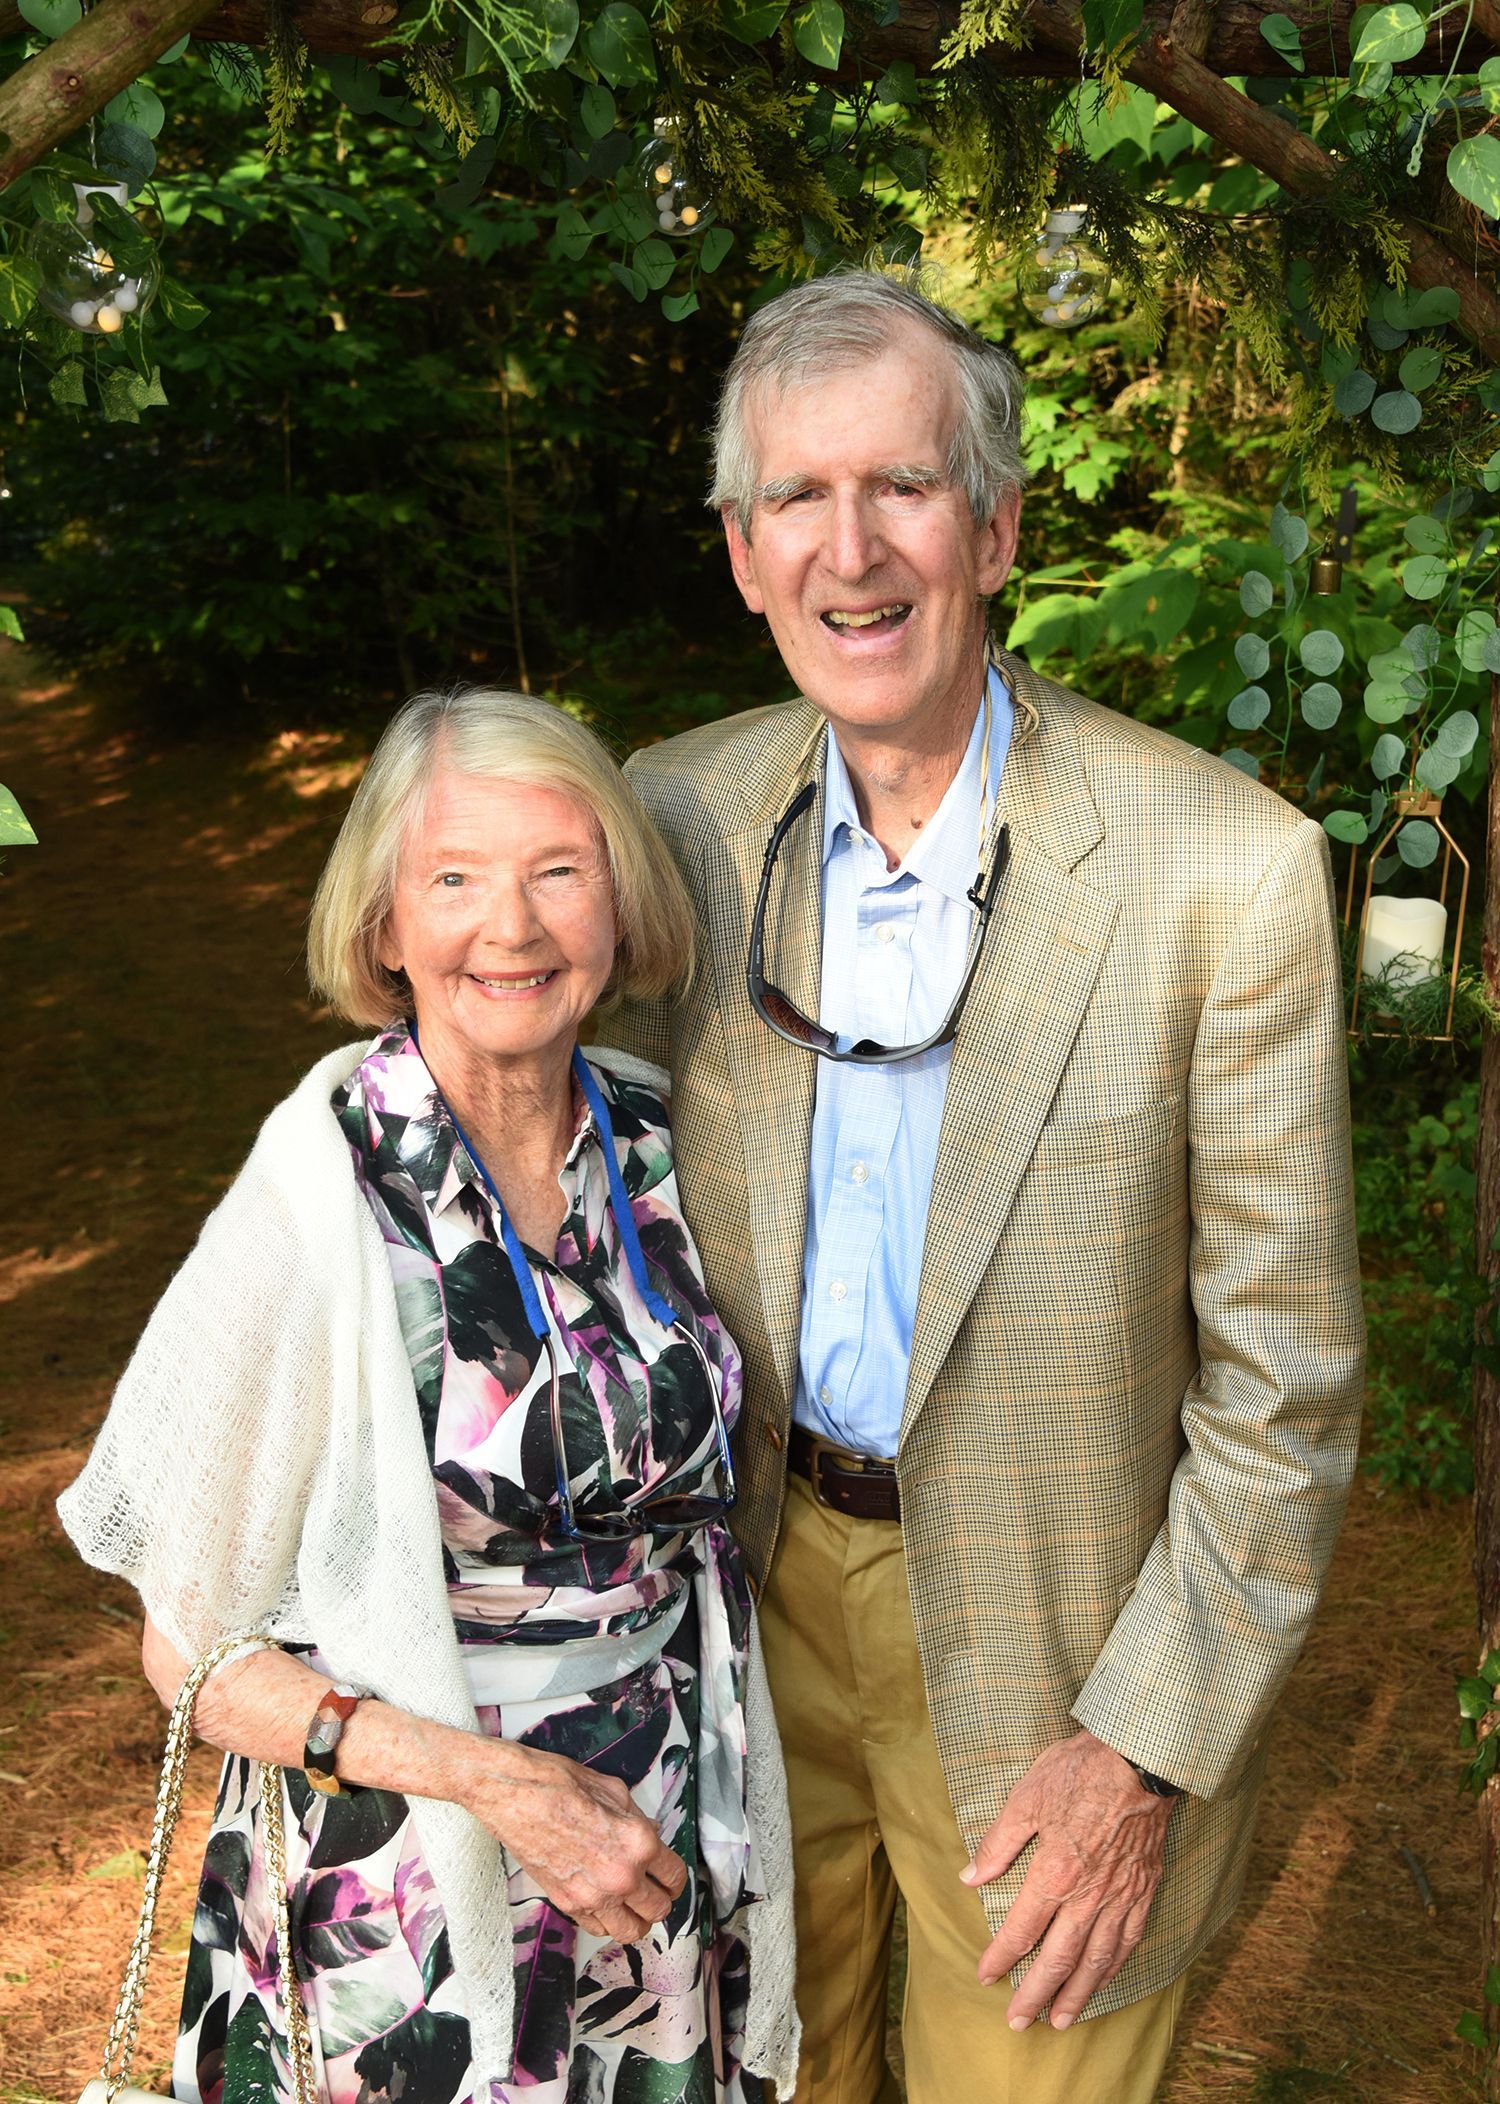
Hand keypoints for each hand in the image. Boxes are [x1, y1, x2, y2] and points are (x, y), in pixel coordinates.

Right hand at [464, 1743, 686, 1943]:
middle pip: (659, 1910)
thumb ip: (639, 1820)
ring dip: (637, 1919)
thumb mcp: (614, 1791)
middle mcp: (621, 1876)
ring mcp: (593, 1896)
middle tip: (655, 1889)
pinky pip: (599, 1929)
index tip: (670, 1877)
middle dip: (661, 1899)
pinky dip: (607, 1922)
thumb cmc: (560, 1785)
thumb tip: (650, 1834)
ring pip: (631, 1931)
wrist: (516, 1797)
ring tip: (633, 1904)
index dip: (676, 1877)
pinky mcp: (568, 1905)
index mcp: (639, 1843)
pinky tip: (606, 1904)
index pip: (674, 1877)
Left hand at [960, 1729, 1174, 2029]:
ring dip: (1076, 1994)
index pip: (1021, 1930)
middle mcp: (1088, 1897)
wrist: (1139, 1760)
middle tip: (1018, 2022)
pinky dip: (1113, 1968)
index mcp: (1054, 1874)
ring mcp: (1119, 1898)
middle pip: (1058, 1959)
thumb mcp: (1026, 1798)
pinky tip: (1103, 1980)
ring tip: (1061, 2020)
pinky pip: (1127, 1942)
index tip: (985, 1976)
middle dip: (1035, 1994)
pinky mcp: (1143, 1891)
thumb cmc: (1079, 1772)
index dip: (1001, 1957)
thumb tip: (969, 1877)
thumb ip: (998, 1844)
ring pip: (1096, 1960)